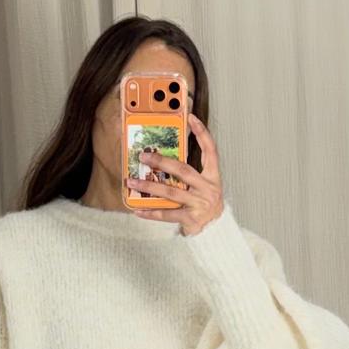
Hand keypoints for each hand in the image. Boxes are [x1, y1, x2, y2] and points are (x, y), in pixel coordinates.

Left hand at [125, 113, 222, 235]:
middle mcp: (207, 188)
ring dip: (149, 186)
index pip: (210, 149)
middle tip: (144, 156)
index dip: (202, 132)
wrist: (216, 231)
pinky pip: (167, 215)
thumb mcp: (205, 186)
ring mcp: (199, 203)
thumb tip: (165, 162)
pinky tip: (138, 210)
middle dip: (161, 161)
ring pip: (170, 192)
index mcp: (212, 176)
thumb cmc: (206, 206)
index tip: (191, 118)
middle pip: (182, 170)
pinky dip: (151, 213)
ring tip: (132, 181)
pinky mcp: (190, 218)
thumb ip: (191, 175)